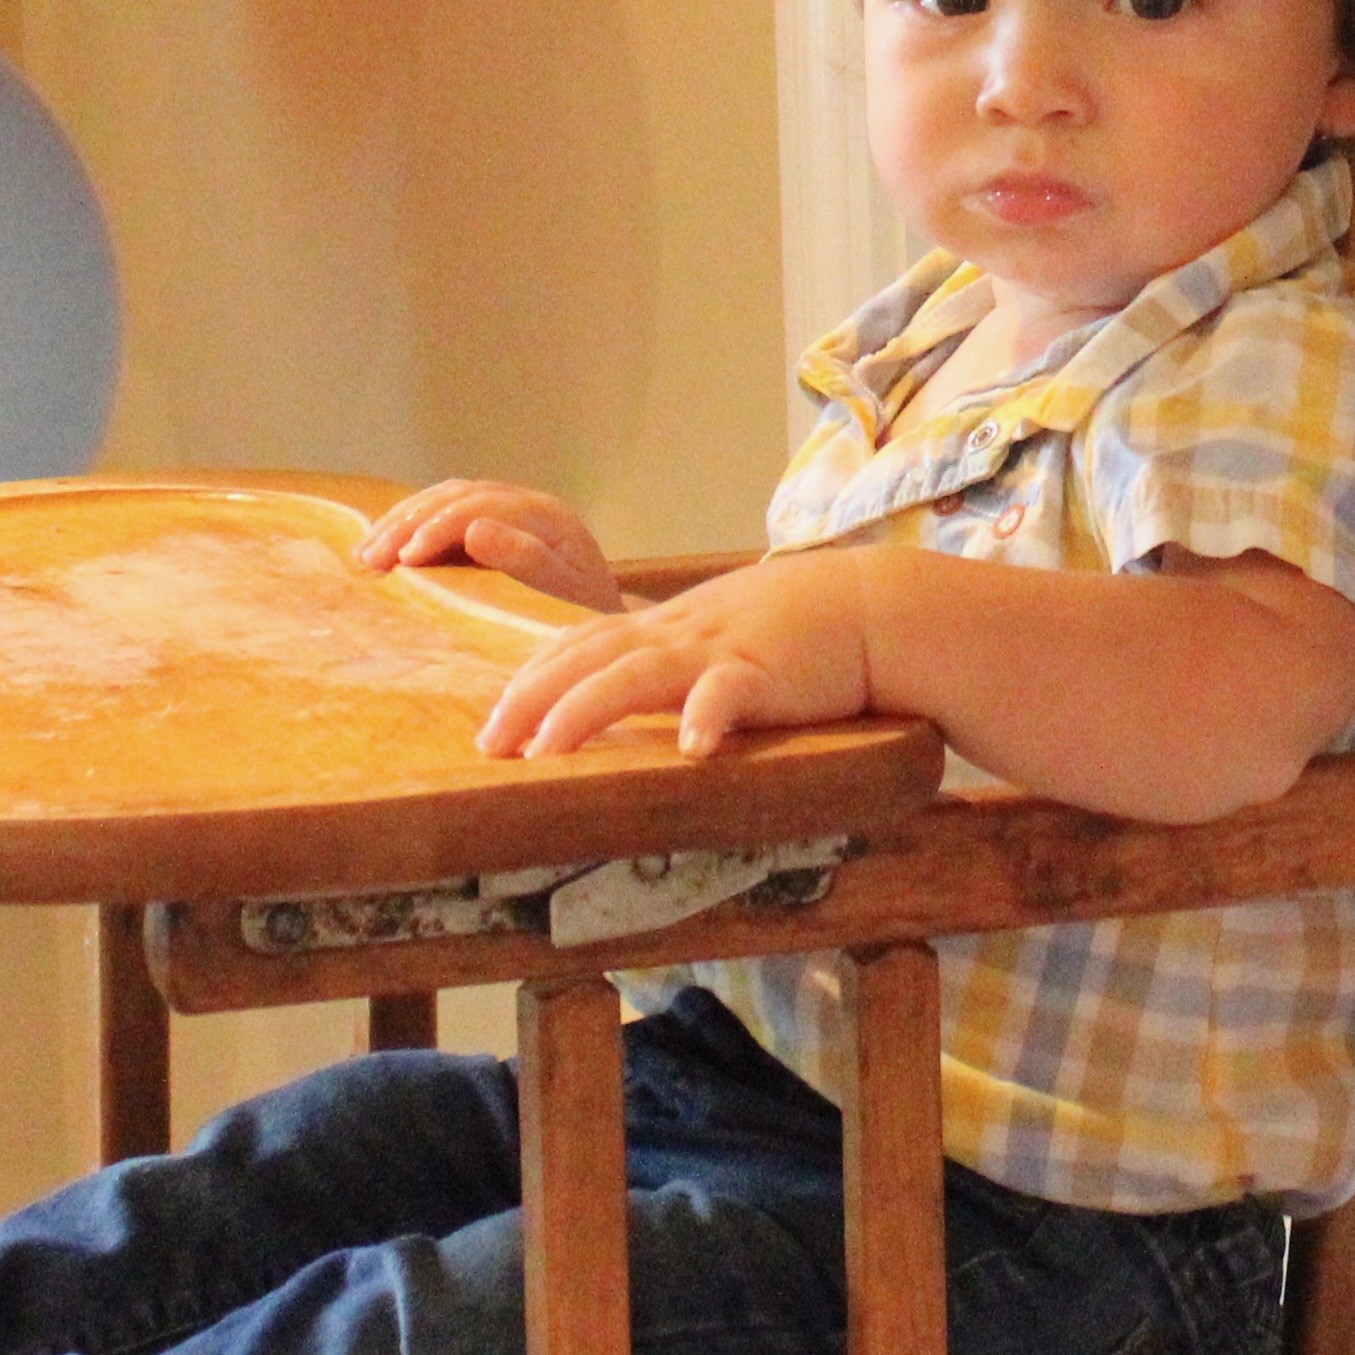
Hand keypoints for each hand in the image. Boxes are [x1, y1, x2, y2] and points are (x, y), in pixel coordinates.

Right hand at [353, 478, 619, 616]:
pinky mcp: (488, 526)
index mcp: (548, 517)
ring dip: (400, 522)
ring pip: (443, 499)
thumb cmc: (584, 618)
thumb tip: (476, 529)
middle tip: (372, 558)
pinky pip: (441, 513)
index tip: (406, 559)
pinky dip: (407, 527)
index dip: (440, 528)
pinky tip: (379, 549)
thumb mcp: (566, 596)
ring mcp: (506, 510)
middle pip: (457, 497)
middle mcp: (526, 503)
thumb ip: (527, 561)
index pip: (483, 506)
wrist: (602, 628)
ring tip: (365, 554)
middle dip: (409, 523)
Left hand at [480, 557, 873, 762]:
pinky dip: (709, 715)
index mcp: (661, 629)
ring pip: (639, 673)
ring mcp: (719, 650)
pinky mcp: (767, 671)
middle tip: (489, 745)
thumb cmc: (788, 630)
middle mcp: (677, 636)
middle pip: (587, 660)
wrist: (865, 605)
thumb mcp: (711, 637)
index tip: (488, 727)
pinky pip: (733, 692)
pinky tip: (692, 747)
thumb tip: (609, 701)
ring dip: (587, 709)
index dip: (528, 684)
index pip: (577, 648)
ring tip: (546, 749)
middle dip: (531, 700)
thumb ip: (662, 661)